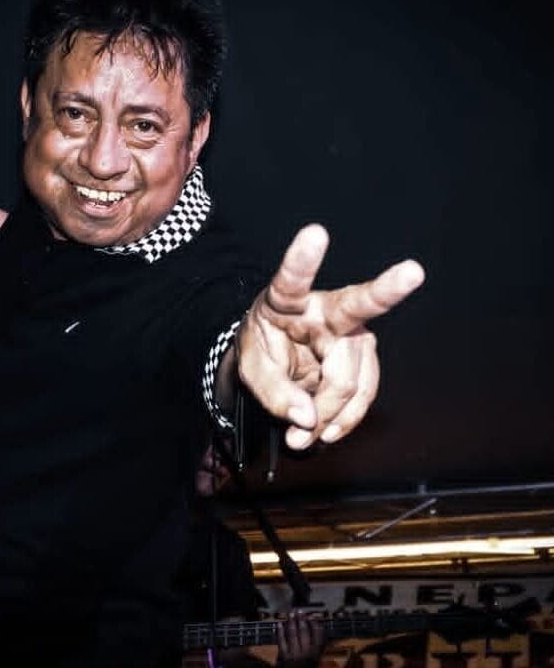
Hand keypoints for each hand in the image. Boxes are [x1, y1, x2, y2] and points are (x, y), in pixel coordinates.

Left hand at [236, 223, 424, 449]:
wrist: (277, 358)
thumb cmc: (263, 349)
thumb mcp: (254, 370)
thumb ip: (274, 394)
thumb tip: (308, 419)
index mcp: (286, 299)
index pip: (292, 278)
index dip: (303, 258)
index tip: (315, 233)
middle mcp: (324, 307)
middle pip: (356, 308)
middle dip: (387, 287)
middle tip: (412, 272)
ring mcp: (349, 329)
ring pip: (352, 374)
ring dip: (332, 411)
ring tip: (306, 434)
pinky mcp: (361, 353)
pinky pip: (362, 391)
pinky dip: (346, 417)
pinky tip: (329, 430)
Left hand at [275, 611, 325, 667]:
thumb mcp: (316, 660)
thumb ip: (318, 646)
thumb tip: (319, 627)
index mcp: (316, 655)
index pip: (318, 635)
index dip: (315, 624)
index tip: (312, 616)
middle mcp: (306, 654)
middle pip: (304, 632)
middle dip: (301, 619)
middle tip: (300, 611)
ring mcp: (294, 654)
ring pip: (293, 634)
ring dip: (291, 622)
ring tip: (291, 614)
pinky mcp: (284, 655)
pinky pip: (282, 640)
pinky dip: (280, 631)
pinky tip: (280, 624)